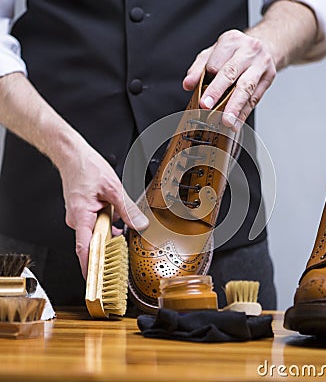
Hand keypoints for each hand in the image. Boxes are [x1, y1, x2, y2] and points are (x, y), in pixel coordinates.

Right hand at [59, 145, 148, 278]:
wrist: (73, 156)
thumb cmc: (87, 168)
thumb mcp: (114, 187)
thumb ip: (127, 209)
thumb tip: (140, 224)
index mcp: (81, 215)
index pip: (84, 248)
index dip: (91, 267)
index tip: (96, 282)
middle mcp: (77, 219)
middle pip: (95, 241)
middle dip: (110, 244)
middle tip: (122, 243)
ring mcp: (78, 217)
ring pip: (97, 233)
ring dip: (110, 231)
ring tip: (118, 221)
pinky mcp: (82, 213)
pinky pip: (95, 226)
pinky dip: (106, 225)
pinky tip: (115, 217)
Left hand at [183, 29, 275, 130]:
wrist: (267, 45)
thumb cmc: (236, 52)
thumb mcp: (215, 53)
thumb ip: (199, 68)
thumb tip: (188, 84)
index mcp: (231, 41)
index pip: (215, 62)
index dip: (205, 80)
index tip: (199, 97)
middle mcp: (248, 50)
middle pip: (230, 73)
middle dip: (217, 91)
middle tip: (206, 106)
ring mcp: (261, 64)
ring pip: (246, 87)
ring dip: (235, 106)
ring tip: (226, 121)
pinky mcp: (269, 78)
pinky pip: (255, 99)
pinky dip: (244, 113)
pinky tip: (236, 123)